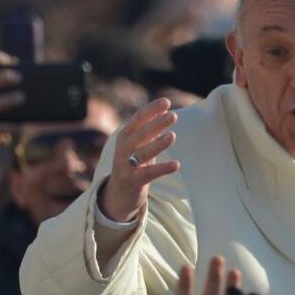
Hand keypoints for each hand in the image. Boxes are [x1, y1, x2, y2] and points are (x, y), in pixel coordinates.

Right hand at [97, 98, 179, 221]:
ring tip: (172, 136)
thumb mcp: (138, 145)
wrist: (118, 192)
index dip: (151, 110)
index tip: (166, 102)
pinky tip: (176, 164)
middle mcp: (123, 149)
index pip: (138, 119)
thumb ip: (149, 131)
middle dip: (156, 124)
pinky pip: (149, 173)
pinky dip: (163, 169)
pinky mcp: (133, 181)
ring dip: (158, 144)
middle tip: (173, 116)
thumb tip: (166, 112)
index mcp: (124, 136)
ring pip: (143, 153)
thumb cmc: (133, 163)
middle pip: (141, 134)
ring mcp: (126, 165)